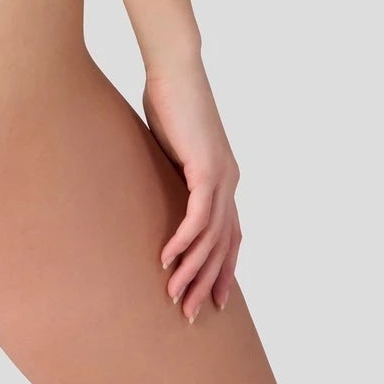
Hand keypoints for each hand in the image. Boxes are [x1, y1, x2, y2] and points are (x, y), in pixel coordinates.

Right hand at [142, 62, 241, 321]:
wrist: (177, 68)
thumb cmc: (170, 98)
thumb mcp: (172, 145)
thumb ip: (172, 171)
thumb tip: (153, 186)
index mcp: (224, 177)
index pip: (230, 236)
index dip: (223, 270)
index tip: (215, 300)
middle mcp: (229, 182)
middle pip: (224, 246)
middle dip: (208, 283)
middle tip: (192, 315)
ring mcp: (222, 177)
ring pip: (212, 239)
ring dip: (194, 271)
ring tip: (175, 296)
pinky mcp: (206, 169)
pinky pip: (198, 217)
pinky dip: (184, 242)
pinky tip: (168, 260)